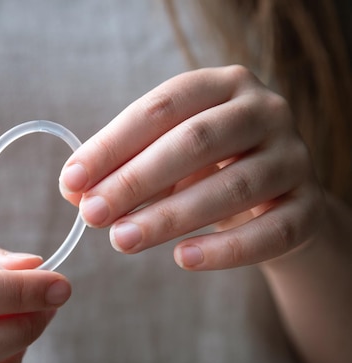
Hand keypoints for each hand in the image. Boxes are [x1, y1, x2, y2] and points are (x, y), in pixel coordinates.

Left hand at [59, 65, 324, 269]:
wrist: (274, 197)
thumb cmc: (205, 168)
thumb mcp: (162, 158)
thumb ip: (121, 168)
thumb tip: (73, 192)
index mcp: (221, 86)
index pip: (160, 108)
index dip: (112, 145)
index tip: (71, 181)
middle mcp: (264, 111)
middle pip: (196, 141)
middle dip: (135, 180)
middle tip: (92, 215)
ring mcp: (294, 157)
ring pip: (233, 188)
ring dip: (170, 217)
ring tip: (122, 240)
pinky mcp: (309, 207)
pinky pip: (271, 231)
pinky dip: (224, 250)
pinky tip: (182, 259)